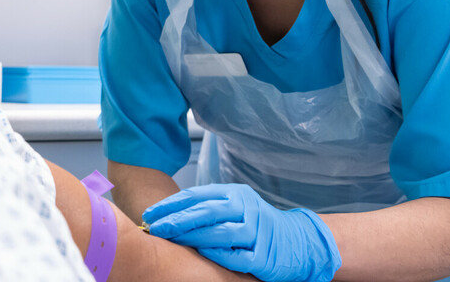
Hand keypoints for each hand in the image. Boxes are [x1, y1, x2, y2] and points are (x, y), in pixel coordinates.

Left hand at [143, 183, 340, 281]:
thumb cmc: (256, 223)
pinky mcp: (264, 256)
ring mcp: (257, 232)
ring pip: (220, 232)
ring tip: (170, 240)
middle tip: (154, 227)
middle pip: (207, 211)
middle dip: (177, 219)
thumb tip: (167, 214)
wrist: (298, 241)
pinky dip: (218, 254)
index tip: (151, 214)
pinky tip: (200, 254)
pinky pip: (237, 256)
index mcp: (236, 194)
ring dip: (192, 236)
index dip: (172, 204)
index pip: (197, 195)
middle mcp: (247, 209)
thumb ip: (207, 207)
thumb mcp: (235, 206)